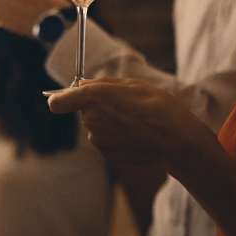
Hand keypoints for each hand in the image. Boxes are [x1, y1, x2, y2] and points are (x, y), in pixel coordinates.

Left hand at [47, 78, 208, 163]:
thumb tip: (81, 84)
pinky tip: (134, 133)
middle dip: (95, 105)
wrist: (177, 141)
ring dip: (107, 120)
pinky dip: (115, 135)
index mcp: (94, 98)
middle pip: (82, 109)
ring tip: (133, 120)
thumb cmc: (159, 108)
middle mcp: (90, 120)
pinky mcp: (105, 152)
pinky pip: (103, 138)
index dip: (60, 99)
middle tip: (122, 104)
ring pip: (94, 124)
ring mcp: (97, 138)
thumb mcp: (133, 85)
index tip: (63, 97)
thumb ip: (102, 83)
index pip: (58, 102)